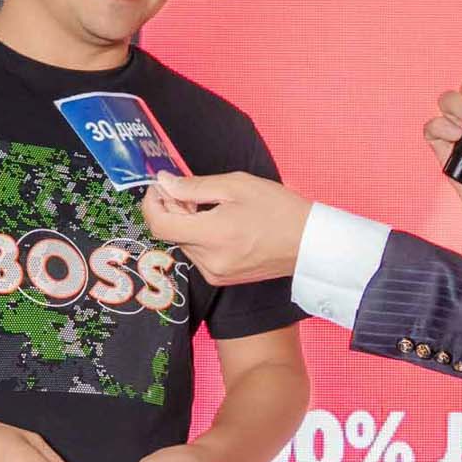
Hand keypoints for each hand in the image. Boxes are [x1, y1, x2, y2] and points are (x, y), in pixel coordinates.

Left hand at [139, 172, 309, 284]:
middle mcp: (210, 260)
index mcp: (213, 235)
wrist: (309, 243)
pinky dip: (200, 237)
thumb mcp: (236, 186)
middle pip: (172, 233)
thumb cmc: (279, 210)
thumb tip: (165, 183)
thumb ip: (194, 186)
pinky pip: (198, 255)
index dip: (152, 204)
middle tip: (189, 190)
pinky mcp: (222, 278)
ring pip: (184, 243)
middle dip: (172, 210)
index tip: (160, 188)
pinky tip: (218, 224)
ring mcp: (215, 273)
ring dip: (186, 223)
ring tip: (210, 207)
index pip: (160, 225)